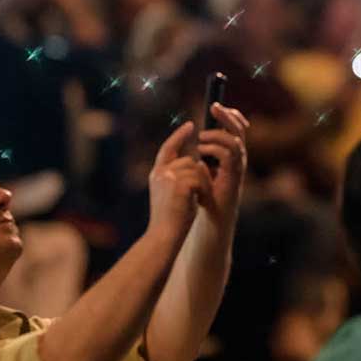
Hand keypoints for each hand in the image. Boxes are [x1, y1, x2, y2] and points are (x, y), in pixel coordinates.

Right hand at [147, 123, 213, 243]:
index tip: (191, 125)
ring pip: (197, 170)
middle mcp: (161, 172)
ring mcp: (169, 176)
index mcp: (157, 173)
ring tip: (195, 202)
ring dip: (201, 185)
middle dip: (198, 176)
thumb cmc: (170, 220)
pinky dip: (203, 191)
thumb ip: (178, 177)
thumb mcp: (171, 194)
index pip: (169, 148)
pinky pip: (200, 179)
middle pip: (189, 161)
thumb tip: (196, 164)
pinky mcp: (179, 183)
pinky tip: (197, 203)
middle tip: (196, 196)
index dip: (179, 135)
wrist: (163, 235)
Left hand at [195, 104, 250, 227]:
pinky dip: (213, 149)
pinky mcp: (234, 176)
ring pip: (234, 141)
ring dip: (216, 135)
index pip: (238, 127)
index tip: (216, 105)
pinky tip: (200, 152)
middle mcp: (239, 157)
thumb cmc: (207, 192)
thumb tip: (195, 131)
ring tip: (200, 139)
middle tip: (213, 107)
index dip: (231, 114)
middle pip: (239, 129)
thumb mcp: (204, 166)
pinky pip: (228, 155)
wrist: (212, 216)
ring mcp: (239, 167)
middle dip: (227, 116)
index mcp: (233, 153)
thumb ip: (205, 150)